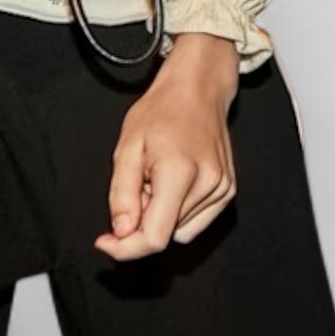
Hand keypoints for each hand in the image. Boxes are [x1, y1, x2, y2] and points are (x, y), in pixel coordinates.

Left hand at [94, 33, 238, 260]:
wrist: (197, 88)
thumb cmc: (162, 109)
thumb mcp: (127, 145)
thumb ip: (122, 193)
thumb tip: (122, 232)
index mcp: (180, 172)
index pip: (155, 237)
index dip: (127, 247)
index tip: (106, 242)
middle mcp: (208, 184)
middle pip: (166, 233)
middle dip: (142, 219)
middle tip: (138, 183)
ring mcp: (222, 189)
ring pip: (180, 231)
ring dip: (161, 214)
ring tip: (157, 176)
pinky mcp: (228, 191)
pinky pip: (196, 222)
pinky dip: (179, 211)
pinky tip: (174, 182)